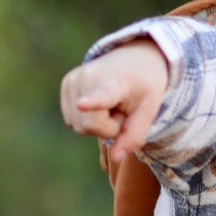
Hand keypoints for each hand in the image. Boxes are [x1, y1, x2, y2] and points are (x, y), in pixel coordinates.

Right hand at [60, 41, 169, 162]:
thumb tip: (115, 158)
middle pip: (91, 125)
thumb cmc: (144, 86)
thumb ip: (133, 136)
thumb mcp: (149, 111)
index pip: (103, 96)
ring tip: (112, 104)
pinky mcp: (66, 83)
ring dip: (98, 123)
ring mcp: (74, 79)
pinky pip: (73, 120)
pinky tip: (100, 103)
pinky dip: (88, 118)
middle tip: (122, 110)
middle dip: (109, 127)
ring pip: (79, 125)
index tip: (82, 104)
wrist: (135, 57)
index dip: (92, 102)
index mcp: (116, 82)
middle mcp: (90, 77)